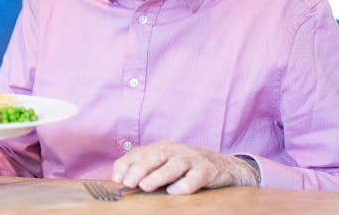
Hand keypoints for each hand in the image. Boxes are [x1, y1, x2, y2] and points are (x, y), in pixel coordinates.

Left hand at [111, 140, 259, 194]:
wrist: (222, 165)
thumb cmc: (185, 167)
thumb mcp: (164, 163)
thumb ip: (146, 169)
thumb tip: (122, 181)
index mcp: (161, 148)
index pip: (139, 153)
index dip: (126, 164)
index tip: (117, 179)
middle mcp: (174, 151)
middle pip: (155, 156)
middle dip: (139, 169)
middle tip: (128, 183)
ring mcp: (191, 159)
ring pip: (174, 165)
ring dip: (158, 175)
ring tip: (145, 185)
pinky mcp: (207, 170)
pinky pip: (195, 177)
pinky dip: (184, 184)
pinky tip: (175, 191)